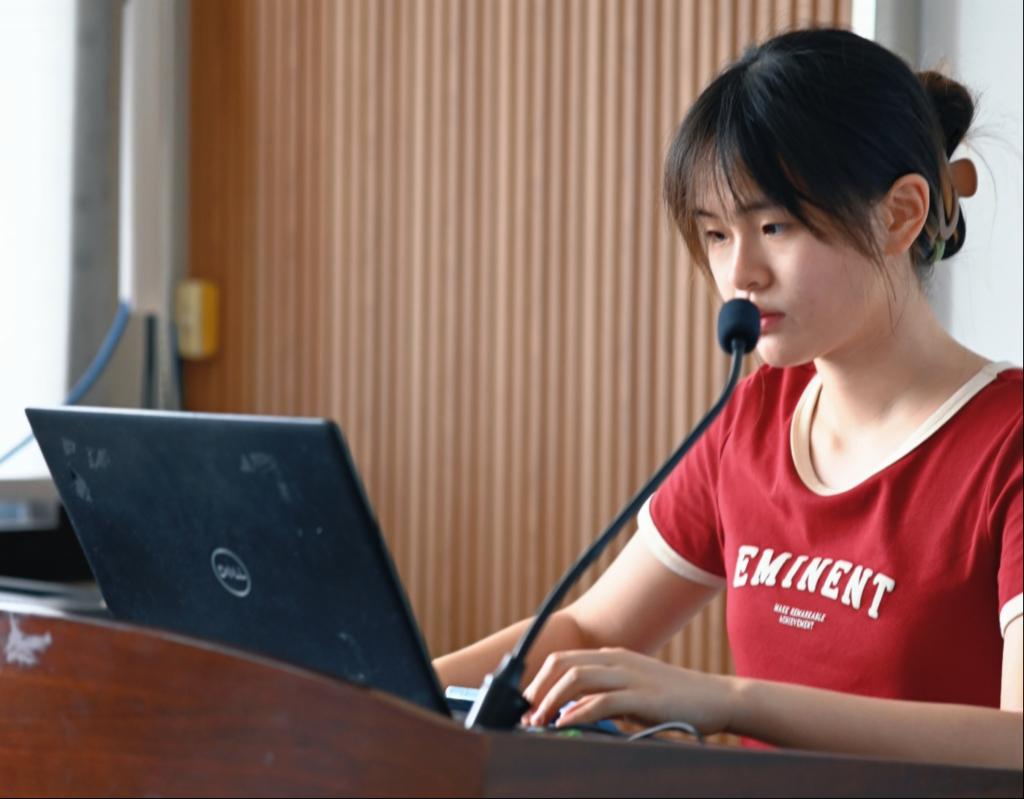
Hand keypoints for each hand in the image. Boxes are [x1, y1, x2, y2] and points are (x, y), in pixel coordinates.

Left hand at [521, 647, 738, 732]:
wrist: (717, 698)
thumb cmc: (675, 699)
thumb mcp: (634, 691)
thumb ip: (605, 696)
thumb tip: (571, 712)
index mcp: (612, 656)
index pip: (564, 660)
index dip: (539, 680)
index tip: (527, 705)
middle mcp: (616, 660)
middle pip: (562, 664)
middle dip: (538, 689)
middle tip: (526, 715)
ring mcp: (630, 676)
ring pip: (576, 678)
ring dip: (551, 700)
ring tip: (539, 722)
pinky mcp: (642, 696)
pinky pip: (602, 700)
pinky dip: (578, 712)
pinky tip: (566, 724)